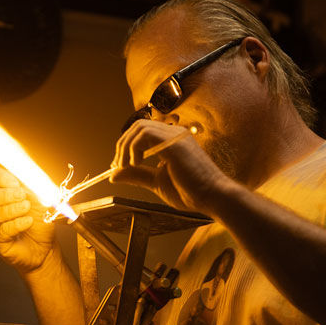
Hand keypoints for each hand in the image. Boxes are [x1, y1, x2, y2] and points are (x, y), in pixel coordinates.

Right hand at [0, 167, 56, 272]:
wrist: (45, 248)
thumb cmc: (40, 224)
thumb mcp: (40, 202)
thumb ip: (33, 189)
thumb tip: (31, 177)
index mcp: (4, 194)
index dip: (2, 178)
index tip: (16, 183)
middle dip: (8, 195)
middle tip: (22, 196)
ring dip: (14, 210)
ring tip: (27, 209)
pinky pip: (3, 230)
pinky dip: (17, 224)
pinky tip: (27, 222)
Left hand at [111, 120, 231, 211]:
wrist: (212, 198)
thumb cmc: (190, 192)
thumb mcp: (156, 182)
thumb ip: (137, 175)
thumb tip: (113, 175)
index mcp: (171, 141)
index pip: (142, 132)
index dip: (126, 146)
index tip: (119, 165)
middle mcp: (174, 133)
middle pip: (137, 126)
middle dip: (122, 145)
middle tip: (118, 165)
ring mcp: (175, 135)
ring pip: (139, 128)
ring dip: (126, 146)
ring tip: (126, 165)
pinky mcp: (174, 142)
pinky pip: (145, 134)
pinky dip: (134, 147)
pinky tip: (135, 163)